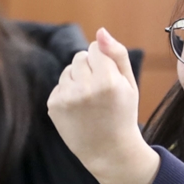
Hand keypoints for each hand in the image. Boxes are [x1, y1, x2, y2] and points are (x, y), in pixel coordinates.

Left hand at [47, 28, 159, 183]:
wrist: (109, 152)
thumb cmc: (122, 115)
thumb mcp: (130, 84)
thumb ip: (117, 54)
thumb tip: (100, 31)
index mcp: (108, 80)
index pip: (95, 47)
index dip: (104, 62)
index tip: (110, 79)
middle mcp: (86, 88)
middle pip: (80, 56)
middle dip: (90, 69)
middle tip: (101, 93)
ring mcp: (67, 97)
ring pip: (67, 70)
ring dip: (77, 80)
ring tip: (90, 102)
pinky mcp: (54, 105)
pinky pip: (60, 85)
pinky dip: (68, 93)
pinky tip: (79, 110)